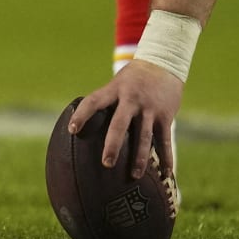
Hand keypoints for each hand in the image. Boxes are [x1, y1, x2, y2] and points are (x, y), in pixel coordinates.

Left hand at [70, 61, 182, 181]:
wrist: (163, 63)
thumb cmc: (132, 79)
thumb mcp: (116, 84)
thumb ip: (105, 103)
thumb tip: (83, 127)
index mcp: (114, 90)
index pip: (93, 101)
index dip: (82, 115)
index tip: (72, 130)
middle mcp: (131, 99)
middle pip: (120, 124)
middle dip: (113, 144)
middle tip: (106, 164)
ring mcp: (149, 108)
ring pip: (144, 136)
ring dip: (139, 157)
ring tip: (133, 175)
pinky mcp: (165, 115)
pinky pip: (164, 139)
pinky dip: (165, 157)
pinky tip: (165, 173)